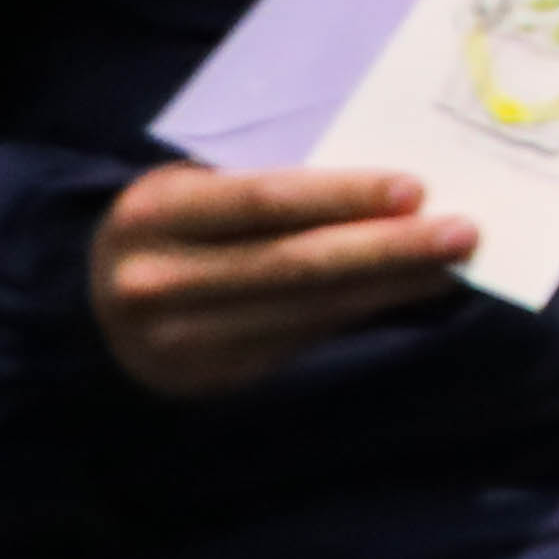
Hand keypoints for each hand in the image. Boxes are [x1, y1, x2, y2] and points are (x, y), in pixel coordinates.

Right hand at [87, 162, 474, 399]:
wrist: (94, 307)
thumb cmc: (175, 223)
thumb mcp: (197, 188)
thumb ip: (267, 182)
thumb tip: (391, 183)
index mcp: (157, 214)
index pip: (264, 201)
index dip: (342, 196)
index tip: (416, 188)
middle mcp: (160, 281)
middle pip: (295, 264)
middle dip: (389, 248)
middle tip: (464, 231)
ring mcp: (183, 339)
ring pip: (310, 310)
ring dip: (394, 284)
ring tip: (457, 262)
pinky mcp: (214, 376)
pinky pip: (307, 339)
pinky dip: (370, 311)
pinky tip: (416, 290)